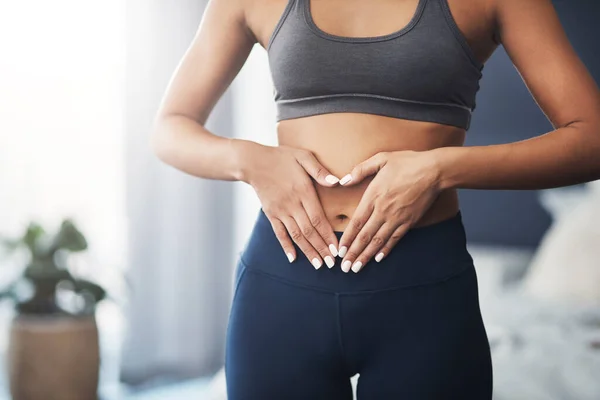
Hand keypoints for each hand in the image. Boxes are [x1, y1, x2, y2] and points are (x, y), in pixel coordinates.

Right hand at [240, 142, 339, 268]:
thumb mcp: (303, 156)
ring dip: (308, 251)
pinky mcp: (271, 214)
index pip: (318, 218)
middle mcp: (292, 204)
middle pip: (309, 231)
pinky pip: (279, 233)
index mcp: (303, 191)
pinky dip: (286, 246)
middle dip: (321, 249)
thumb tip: (337, 182)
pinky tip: (293, 258)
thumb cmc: (282, 157)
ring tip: (318, 265)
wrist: (253, 162)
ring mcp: (280, 211)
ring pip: (296, 235)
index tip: (336, 249)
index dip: (328, 235)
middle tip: (332, 263)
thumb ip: (320, 170)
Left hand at [336, 150, 441, 272]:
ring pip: (378, 241)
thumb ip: (360, 170)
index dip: (347, 238)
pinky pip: (395, 239)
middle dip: (354, 253)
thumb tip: (344, 180)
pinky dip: (386, 250)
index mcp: (373, 196)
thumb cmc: (407, 162)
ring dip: (367, 256)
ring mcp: (397, 218)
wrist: (434, 171)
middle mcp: (383, 210)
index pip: (357, 222)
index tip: (340, 251)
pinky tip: (378, 258)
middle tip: (345, 267)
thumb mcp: (381, 159)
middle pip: (365, 236)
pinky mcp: (409, 221)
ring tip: (357, 268)